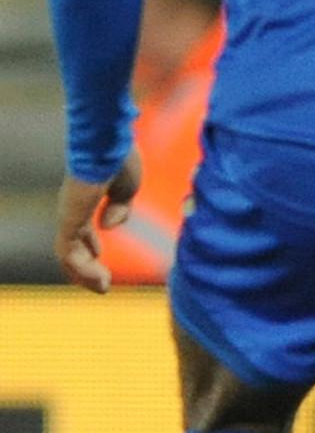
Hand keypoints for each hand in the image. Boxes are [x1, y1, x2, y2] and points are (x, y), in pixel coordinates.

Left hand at [54, 162, 137, 293]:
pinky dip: (82, 269)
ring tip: (102, 288)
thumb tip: (108, 226)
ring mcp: (68, 216)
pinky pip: (69, 253)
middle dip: (84, 268)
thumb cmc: (119, 158)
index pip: (80, 231)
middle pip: (70, 247)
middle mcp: (71, 210)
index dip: (89, 248)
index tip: (100, 259)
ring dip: (84, 275)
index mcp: (83, 200)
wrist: (108, 143)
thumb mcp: (127, 187)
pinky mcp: (69, 221)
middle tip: (101, 285)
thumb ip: (120, 207)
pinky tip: (100, 278)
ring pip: (68, 255)